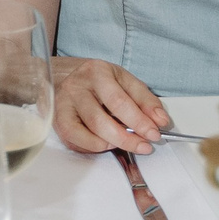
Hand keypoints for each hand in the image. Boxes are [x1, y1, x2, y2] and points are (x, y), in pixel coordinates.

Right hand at [50, 58, 167, 153]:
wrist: (69, 76)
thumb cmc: (101, 81)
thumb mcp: (126, 82)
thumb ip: (145, 100)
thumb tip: (161, 121)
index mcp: (96, 72)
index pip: (118, 101)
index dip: (139, 121)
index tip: (154, 134)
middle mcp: (76, 87)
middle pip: (100, 121)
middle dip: (127, 139)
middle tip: (144, 146)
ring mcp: (63, 104)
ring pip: (86, 133)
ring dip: (111, 144)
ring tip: (126, 143)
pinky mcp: (57, 120)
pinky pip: (74, 140)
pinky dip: (93, 147)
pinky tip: (106, 143)